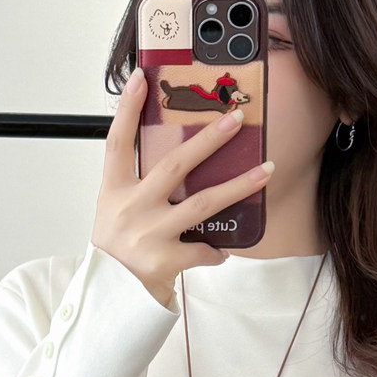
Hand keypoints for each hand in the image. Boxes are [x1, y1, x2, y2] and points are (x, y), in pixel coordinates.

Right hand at [91, 70, 276, 305]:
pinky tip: (221, 251)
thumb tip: (182, 157)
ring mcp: (148, 234)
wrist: (109, 299)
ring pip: (202, 203)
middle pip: (174, 165)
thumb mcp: (116, 212)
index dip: (128, 110)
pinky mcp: (164, 260)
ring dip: (239, 185)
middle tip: (236, 118)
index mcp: (114, 192)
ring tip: (267, 170)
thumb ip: (138, 186)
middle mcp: (130, 208)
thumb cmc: (117, 251)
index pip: (117, 142)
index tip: (142, 78)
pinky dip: (217, 251)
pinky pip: (204, 249)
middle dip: (208, 139)